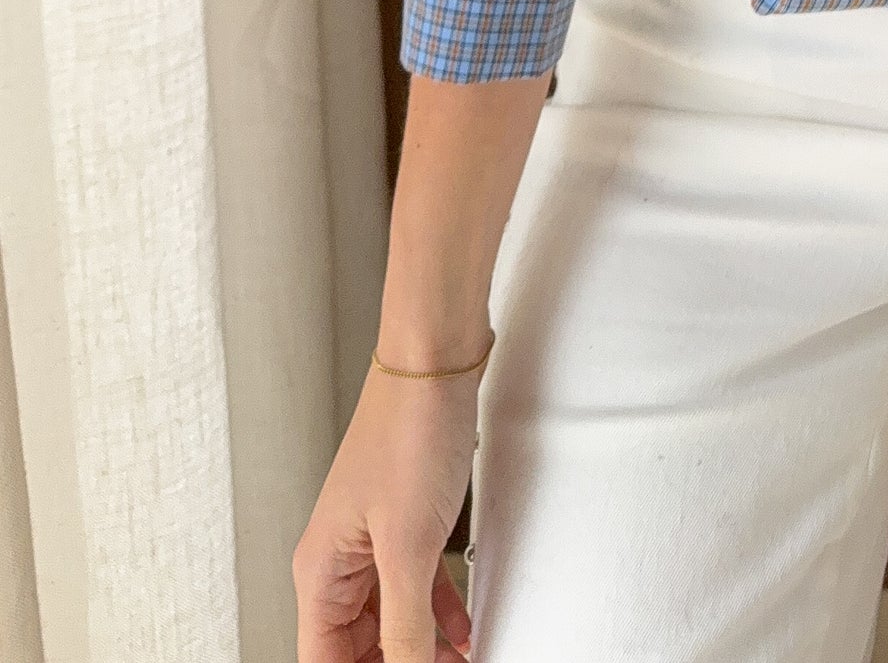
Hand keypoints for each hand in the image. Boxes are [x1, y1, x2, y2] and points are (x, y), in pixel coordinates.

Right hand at [294, 359, 479, 662]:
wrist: (436, 359)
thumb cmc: (409, 428)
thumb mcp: (408, 546)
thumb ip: (406, 624)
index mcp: (322, 570)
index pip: (325, 660)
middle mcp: (340, 559)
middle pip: (356, 646)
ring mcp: (373, 539)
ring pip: (389, 619)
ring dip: (421, 648)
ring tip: (458, 662)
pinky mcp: (405, 520)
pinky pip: (415, 587)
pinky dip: (437, 614)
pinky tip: (461, 631)